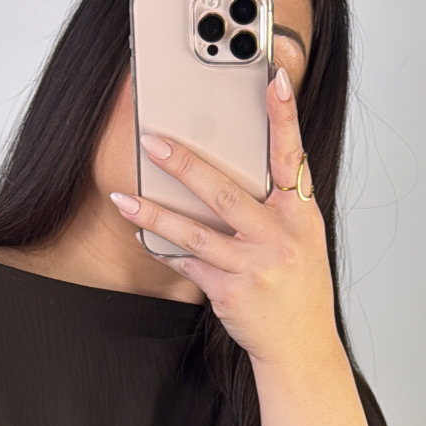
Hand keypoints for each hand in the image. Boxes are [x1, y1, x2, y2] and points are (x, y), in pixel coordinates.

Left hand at [110, 66, 338, 376]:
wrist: (301, 346)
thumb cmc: (298, 286)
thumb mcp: (302, 238)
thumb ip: (277, 203)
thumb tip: (236, 166)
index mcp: (301, 214)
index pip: (292, 156)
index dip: (284, 116)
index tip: (272, 79)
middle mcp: (281, 236)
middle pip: (226, 192)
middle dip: (184, 165)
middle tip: (152, 142)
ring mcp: (255, 266)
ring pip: (195, 233)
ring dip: (154, 213)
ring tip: (123, 196)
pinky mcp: (230, 292)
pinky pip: (189, 264)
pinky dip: (165, 250)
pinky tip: (143, 235)